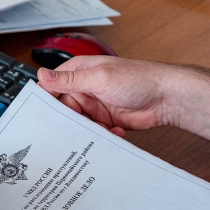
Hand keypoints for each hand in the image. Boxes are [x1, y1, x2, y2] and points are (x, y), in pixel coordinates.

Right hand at [38, 56, 177, 136]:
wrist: (166, 97)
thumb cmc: (138, 79)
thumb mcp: (100, 77)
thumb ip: (70, 80)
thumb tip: (42, 74)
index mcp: (80, 73)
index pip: (53, 87)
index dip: (47, 102)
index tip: (43, 117)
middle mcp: (86, 89)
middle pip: (65, 110)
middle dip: (69, 121)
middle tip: (75, 129)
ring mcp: (96, 106)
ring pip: (80, 124)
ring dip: (88, 130)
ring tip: (99, 129)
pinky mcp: (107, 121)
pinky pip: (96, 132)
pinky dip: (102, 135)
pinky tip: (114, 132)